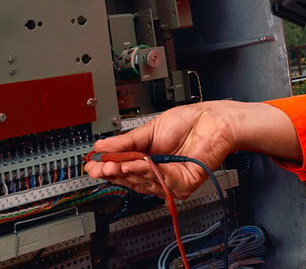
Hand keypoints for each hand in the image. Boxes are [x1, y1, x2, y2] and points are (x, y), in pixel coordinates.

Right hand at [84, 102, 235, 199]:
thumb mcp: (149, 130)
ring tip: (115, 165)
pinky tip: (137, 164)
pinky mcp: (182, 184)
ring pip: (143, 182)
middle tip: (99, 168)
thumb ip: (126, 142)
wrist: (212, 120)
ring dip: (128, 172)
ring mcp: (169, 180)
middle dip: (113, 173)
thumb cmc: (188, 123)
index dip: (107, 168)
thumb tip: (102, 147)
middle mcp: (157, 172)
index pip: (122, 169)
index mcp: (147, 159)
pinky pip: (161, 182)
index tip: (92, 165)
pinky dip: (148, 172)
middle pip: (129, 179)